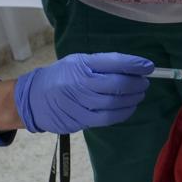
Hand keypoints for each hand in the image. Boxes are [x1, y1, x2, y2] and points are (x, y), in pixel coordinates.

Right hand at [13, 53, 152, 133]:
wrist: (33, 99)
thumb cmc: (60, 77)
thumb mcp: (77, 62)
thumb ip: (102, 64)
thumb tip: (132, 68)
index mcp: (81, 64)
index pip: (113, 62)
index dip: (134, 64)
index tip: (148, 66)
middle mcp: (80, 83)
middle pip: (117, 84)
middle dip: (136, 83)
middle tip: (144, 82)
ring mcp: (80, 103)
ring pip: (115, 103)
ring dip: (133, 99)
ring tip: (139, 94)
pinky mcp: (80, 120)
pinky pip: (108, 118)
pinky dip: (123, 113)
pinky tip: (130, 107)